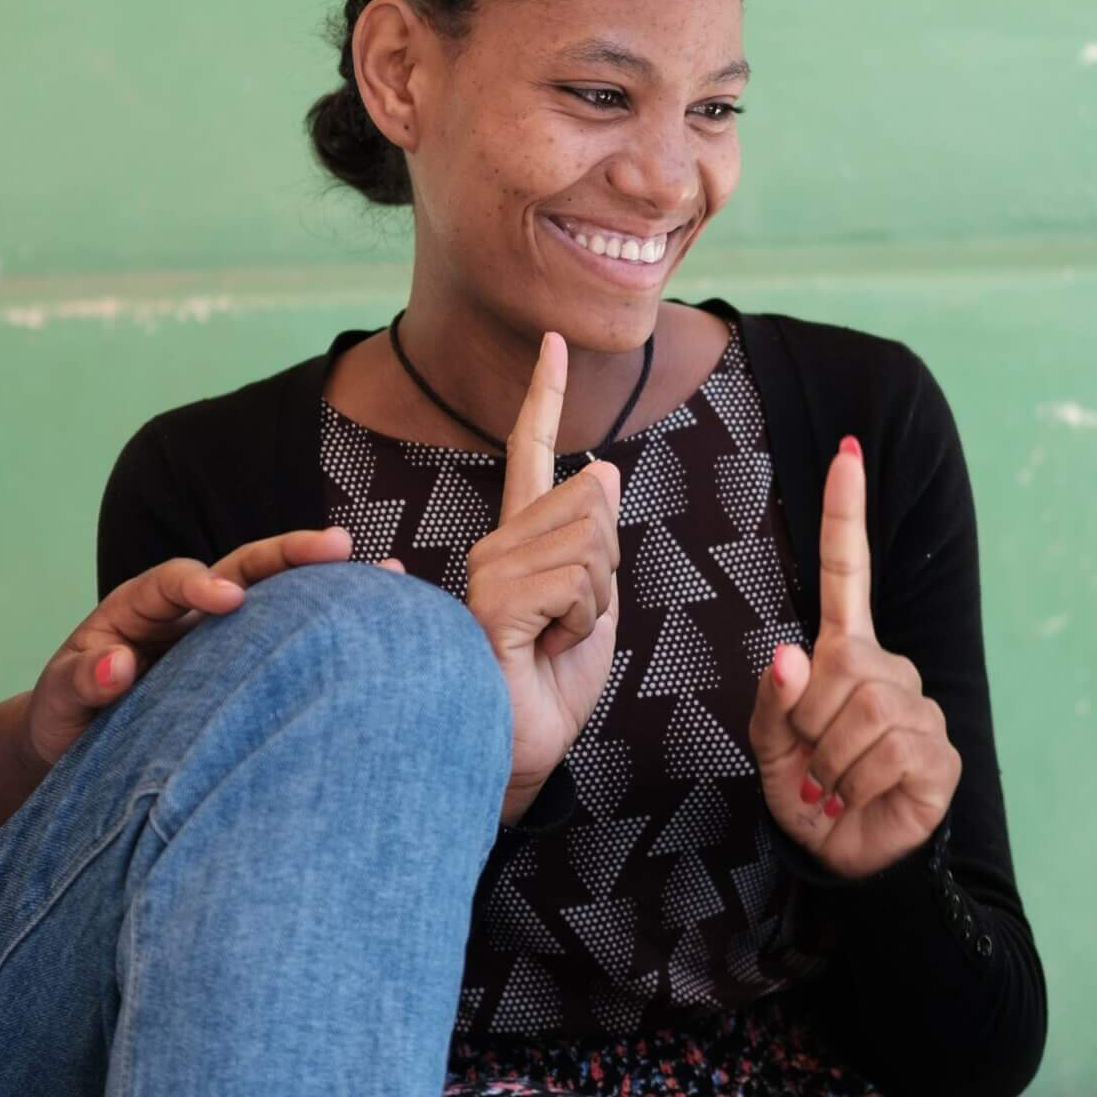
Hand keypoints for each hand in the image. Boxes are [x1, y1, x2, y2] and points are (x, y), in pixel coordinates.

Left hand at [24, 528, 388, 766]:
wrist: (81, 743)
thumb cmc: (67, 718)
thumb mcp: (59, 702)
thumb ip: (83, 682)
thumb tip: (118, 665)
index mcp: (140, 607)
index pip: (173, 581)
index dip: (199, 585)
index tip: (227, 601)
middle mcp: (191, 609)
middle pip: (243, 566)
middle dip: (288, 554)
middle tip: (337, 545)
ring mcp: (225, 635)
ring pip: (278, 596)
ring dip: (326, 582)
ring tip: (387, 572)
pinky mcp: (248, 665)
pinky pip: (292, 637)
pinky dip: (334, 623)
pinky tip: (386, 614)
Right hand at [464, 332, 621, 822]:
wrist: (519, 754)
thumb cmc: (550, 688)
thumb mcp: (593, 606)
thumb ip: (595, 541)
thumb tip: (600, 466)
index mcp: (519, 540)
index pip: (532, 453)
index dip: (543, 396)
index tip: (553, 343)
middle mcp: (495, 544)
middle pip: (593, 504)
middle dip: (609, 567)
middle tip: (573, 624)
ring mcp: (487, 569)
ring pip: (591, 541)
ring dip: (597, 601)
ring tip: (557, 640)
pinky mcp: (491, 601)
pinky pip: (576, 580)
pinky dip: (582, 621)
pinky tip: (547, 648)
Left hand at [749, 436, 960, 877]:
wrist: (848, 858)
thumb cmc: (809, 793)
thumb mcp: (771, 747)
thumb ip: (774, 702)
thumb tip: (791, 655)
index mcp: (846, 656)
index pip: (849, 574)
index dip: (846, 515)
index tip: (847, 454)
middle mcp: (890, 671)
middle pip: (841, 670)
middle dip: (809, 725)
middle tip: (812, 765)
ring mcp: (921, 709)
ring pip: (862, 713)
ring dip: (831, 760)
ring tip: (835, 785)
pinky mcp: (940, 753)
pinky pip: (887, 753)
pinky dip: (858, 787)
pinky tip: (864, 799)